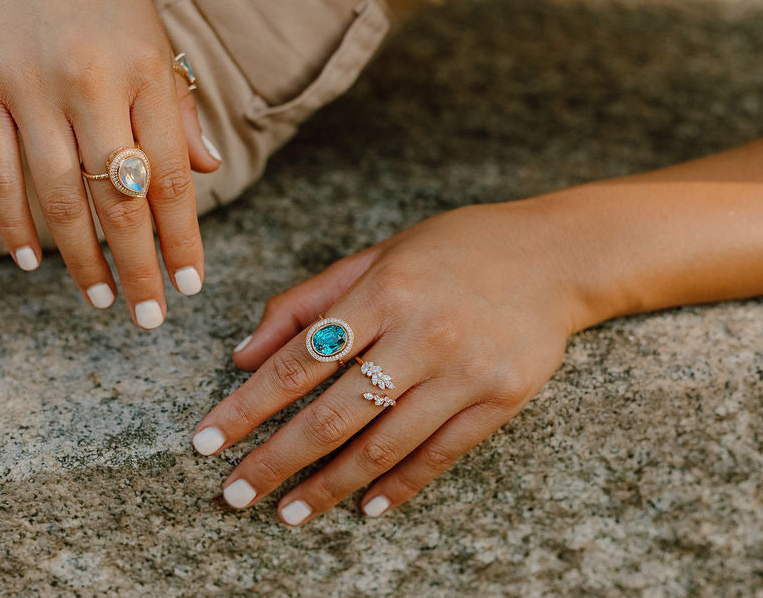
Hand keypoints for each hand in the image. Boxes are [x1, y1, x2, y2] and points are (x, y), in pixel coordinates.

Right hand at [0, 0, 220, 326]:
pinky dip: (17, 226)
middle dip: (142, 267)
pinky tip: (35, 262)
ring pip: (60, 198)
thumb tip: (209, 170)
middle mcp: (91, 83)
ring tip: (102, 299)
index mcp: (145, 69)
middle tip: (151, 316)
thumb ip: (179, 104)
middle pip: (122, 200)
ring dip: (85, 259)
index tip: (191, 285)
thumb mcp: (153, 30)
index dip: (184, 239)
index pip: (173, 177)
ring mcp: (28, 88)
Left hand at [192, 202, 587, 523]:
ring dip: (327, 486)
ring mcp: (465, 372)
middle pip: (333, 413)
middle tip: (233, 493)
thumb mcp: (377, 256)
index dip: (248, 405)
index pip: (300, 360)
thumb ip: (307, 301)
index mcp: (385, 291)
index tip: (208, 439)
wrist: (554, 257)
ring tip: (287, 512)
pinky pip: (438, 456)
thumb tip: (244, 355)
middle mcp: (423, 334)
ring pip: (382, 446)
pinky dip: (398, 487)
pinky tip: (363, 507)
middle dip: (275, 459)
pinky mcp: (500, 400)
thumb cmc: (454, 250)